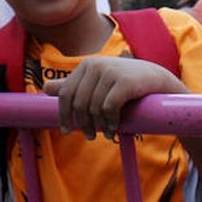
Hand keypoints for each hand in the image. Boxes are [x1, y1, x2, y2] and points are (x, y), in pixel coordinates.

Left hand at [44, 57, 184, 139]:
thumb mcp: (97, 81)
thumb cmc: (125, 83)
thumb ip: (73, 84)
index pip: (65, 94)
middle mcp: (96, 65)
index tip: (67, 130)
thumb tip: (45, 88)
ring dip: (98, 126)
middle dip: (82, 124)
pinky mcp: (124, 82)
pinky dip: (110, 122)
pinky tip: (114, 128)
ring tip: (105, 133)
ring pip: (93, 108)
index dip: (63, 115)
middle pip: (78, 103)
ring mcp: (110, 72)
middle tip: (89, 136)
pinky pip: (108, 108)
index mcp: (86, 65)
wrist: (157, 80)